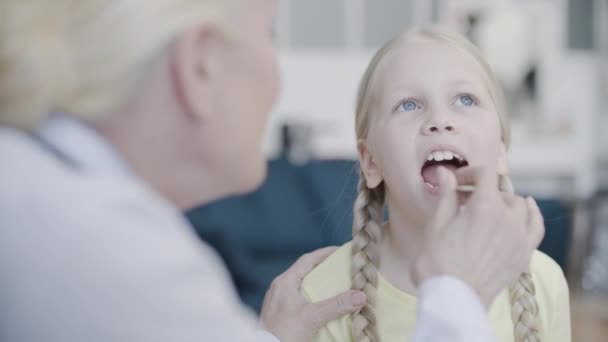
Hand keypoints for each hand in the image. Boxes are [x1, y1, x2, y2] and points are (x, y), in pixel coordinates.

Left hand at [260, 247, 366, 341]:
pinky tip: (317, 305)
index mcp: (284, 281)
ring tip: (331, 286)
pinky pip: (294, 298)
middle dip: (321, 268)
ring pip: (298, 285)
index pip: (307, 260)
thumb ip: (337, 305)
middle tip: (338, 268)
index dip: (324, 253)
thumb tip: (361, 295)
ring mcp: (275, 300)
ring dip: (314, 284)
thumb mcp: (313, 317)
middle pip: (303, 271)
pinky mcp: (276, 313)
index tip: (339, 250)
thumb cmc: (286, 332)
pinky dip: (308, 296)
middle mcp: (278, 287)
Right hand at [411, 166, 544, 306]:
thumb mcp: (436, 224)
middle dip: (480, 190)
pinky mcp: (523, 254)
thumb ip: (446, 195)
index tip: (455, 182)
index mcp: (485, 206)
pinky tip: (526, 207)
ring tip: (487, 207)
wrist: (452, 298)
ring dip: (502, 201)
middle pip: (499, 191)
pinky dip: (532, 213)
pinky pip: (536, 226)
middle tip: (461, 200)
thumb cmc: (438, 262)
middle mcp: (508, 218)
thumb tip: (446, 173)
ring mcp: (520, 237)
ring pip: (519, 206)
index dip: (469, 172)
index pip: (485, 174)